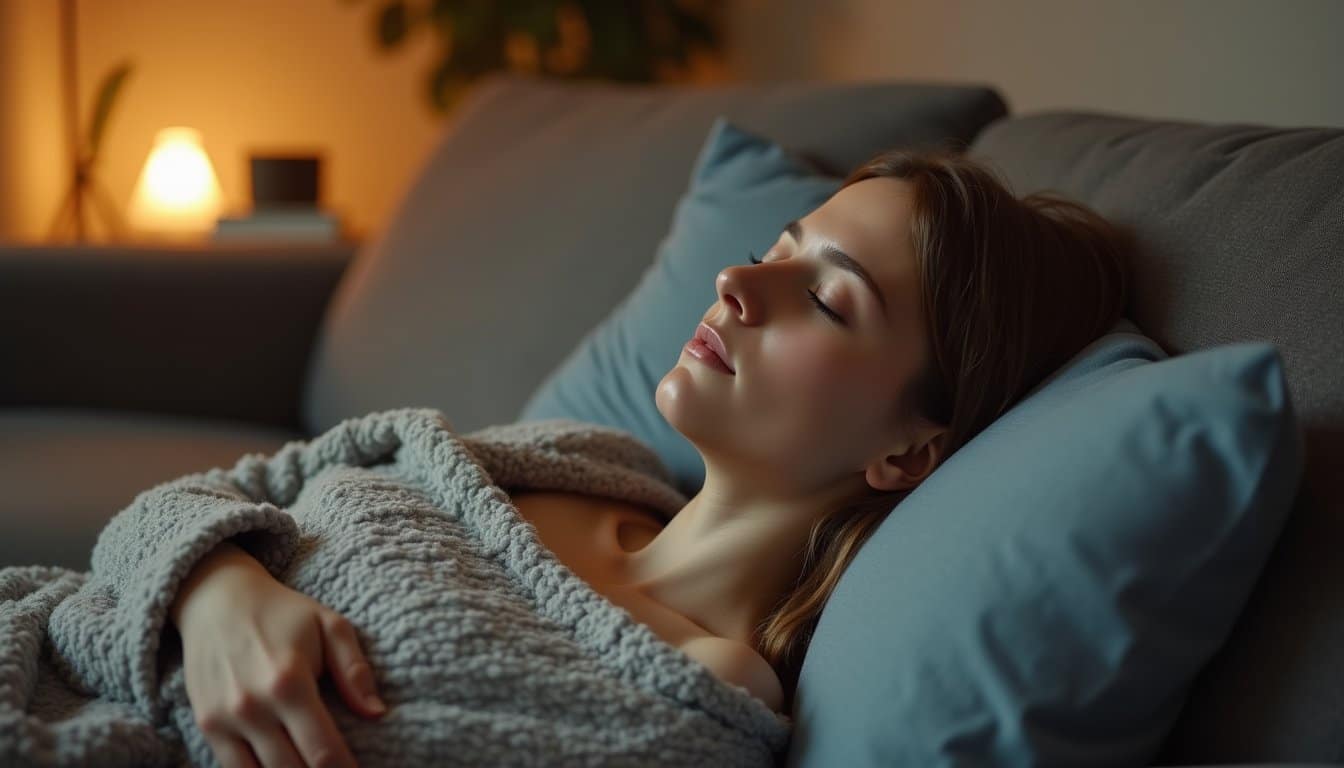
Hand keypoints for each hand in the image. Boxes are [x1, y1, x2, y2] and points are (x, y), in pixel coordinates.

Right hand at [175, 563, 386, 767]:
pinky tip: (280, 767)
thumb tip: (377, 713)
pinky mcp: (206, 725)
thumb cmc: (282, 612)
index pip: (323, 751)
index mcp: (290, 682)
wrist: (217, 599)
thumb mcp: (329, 625)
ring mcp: (224, 719)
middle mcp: (254, 707)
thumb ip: (354, 670)